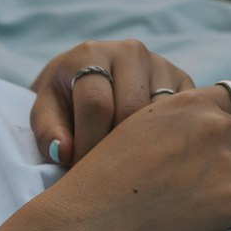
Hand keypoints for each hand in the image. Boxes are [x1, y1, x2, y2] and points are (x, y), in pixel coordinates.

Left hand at [30, 39, 194, 167]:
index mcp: (90, 55)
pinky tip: (151, 159)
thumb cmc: (62, 104)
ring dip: (144, 149)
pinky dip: (169, 142)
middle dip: (116, 151)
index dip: (87, 147)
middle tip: (104, 178)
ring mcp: (161, 64)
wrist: (87, 83)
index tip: (80, 175)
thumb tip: (66, 153)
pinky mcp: (184, 82)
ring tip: (126, 171)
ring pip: (162, 115)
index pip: (97, 104)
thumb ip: (47, 133)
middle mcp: (130, 52)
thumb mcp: (44, 115)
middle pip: (132, 111)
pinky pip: (186, 117)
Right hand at [45, 78, 230, 230]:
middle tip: (209, 176)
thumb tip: (220, 124)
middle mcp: (215, 127)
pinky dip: (224, 214)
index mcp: (192, 103)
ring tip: (190, 200)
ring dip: (230, 187)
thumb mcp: (142, 125)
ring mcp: (227, 163)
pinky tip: (190, 217)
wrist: (89, 217)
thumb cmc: (106, 175)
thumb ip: (184, 118)